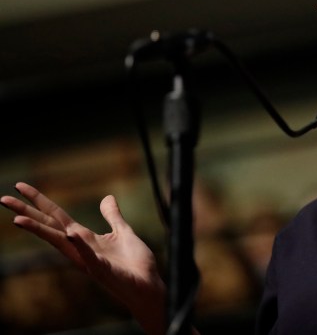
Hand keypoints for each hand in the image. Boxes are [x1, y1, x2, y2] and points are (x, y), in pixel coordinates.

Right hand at [1, 182, 166, 334]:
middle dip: (26, 213)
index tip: (20, 186)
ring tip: (19, 220)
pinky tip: (72, 234)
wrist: (147, 285)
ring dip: (40, 231)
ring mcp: (88, 260)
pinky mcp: (101, 270)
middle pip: (49, 227)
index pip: (56, 216)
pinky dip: (80, 246)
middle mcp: (79, 248)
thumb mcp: (123, 231)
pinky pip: (89, 256)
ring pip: (60, 242)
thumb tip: (107, 196)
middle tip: (3, 199)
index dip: (39, 200)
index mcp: (83, 238)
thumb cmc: (134, 263)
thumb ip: (112, 216)